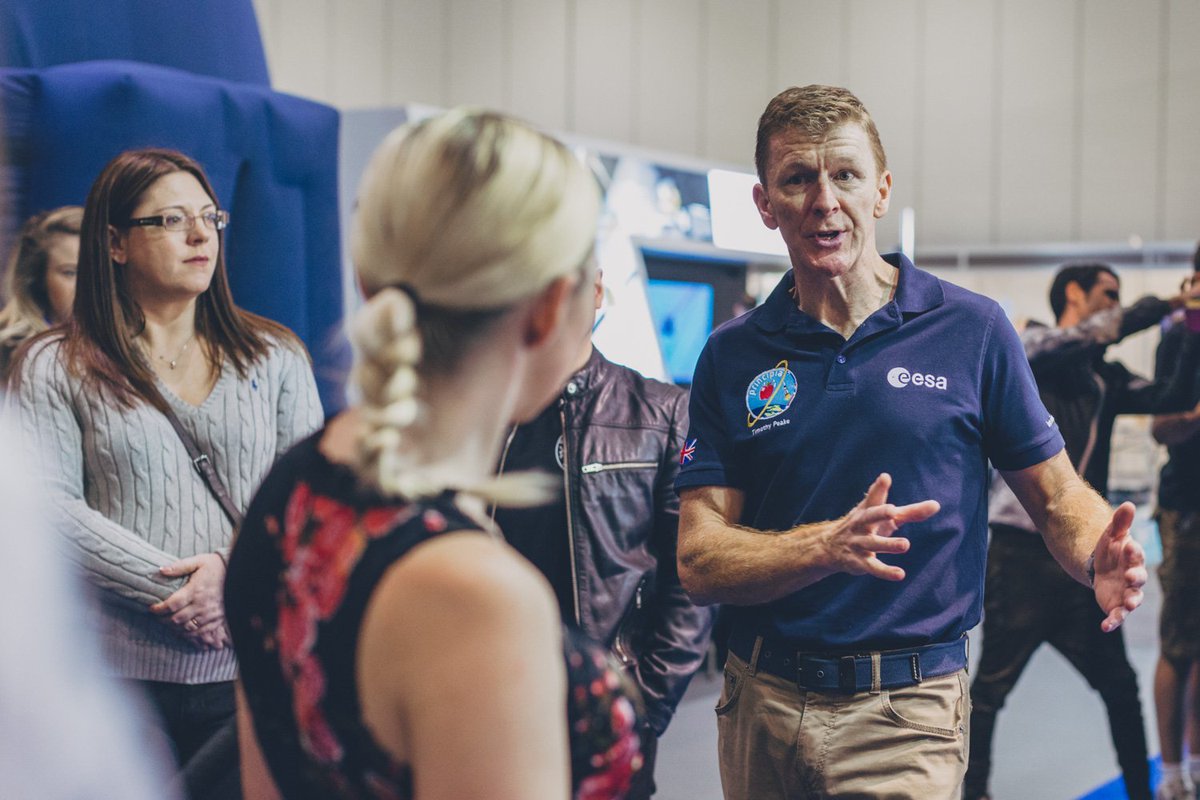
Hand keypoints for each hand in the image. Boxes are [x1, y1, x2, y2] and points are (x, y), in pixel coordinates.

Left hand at [150, 553, 229, 648]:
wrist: (239, 573)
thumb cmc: (216, 566)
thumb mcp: (198, 561)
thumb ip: (179, 567)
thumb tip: (161, 570)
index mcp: (195, 590)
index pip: (171, 605)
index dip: (158, 609)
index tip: (152, 608)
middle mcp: (202, 604)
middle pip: (176, 619)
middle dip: (163, 620)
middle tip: (158, 616)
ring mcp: (210, 614)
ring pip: (187, 628)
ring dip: (174, 628)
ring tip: (168, 623)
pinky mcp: (217, 619)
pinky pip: (200, 632)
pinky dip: (189, 634)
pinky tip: (182, 631)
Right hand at [814, 473, 940, 580]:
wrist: (830, 547)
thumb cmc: (865, 527)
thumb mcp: (885, 518)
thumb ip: (911, 512)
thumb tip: (936, 505)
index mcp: (867, 510)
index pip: (874, 497)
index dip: (879, 488)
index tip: (885, 478)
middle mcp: (861, 525)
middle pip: (869, 517)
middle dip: (880, 513)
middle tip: (893, 511)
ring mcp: (859, 543)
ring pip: (873, 543)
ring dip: (888, 544)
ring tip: (905, 545)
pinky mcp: (859, 562)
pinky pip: (872, 567)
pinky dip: (885, 572)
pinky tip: (900, 574)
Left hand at [1092, 501, 1147, 631]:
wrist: (1100, 569)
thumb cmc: (1110, 551)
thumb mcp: (1111, 535)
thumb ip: (1119, 523)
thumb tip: (1127, 503)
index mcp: (1133, 559)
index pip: (1136, 555)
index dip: (1133, 551)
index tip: (1127, 545)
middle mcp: (1133, 577)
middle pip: (1138, 579)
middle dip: (1136, 578)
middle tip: (1131, 577)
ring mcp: (1126, 593)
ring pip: (1133, 600)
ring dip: (1131, 602)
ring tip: (1128, 605)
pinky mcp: (1116, 606)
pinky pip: (1117, 616)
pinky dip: (1112, 622)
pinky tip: (1105, 627)